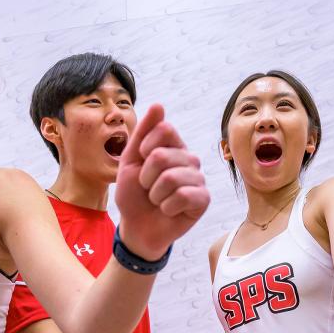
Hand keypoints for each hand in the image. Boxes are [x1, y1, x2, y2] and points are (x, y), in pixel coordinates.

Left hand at [114, 104, 209, 259]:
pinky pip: (184, 196)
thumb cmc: (134, 194)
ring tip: (158, 200)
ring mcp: (198, 178)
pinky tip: (169, 210)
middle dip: (145, 177)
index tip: (141, 163)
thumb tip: (159, 105)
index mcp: (173, 146)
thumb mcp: (130, 161)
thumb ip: (142, 133)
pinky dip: (167, 207)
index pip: (164, 129)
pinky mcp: (203, 199)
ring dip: (155, 194)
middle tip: (148, 188)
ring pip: (171, 178)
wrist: (137, 227)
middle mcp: (189, 159)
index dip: (144, 148)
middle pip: (162, 155)